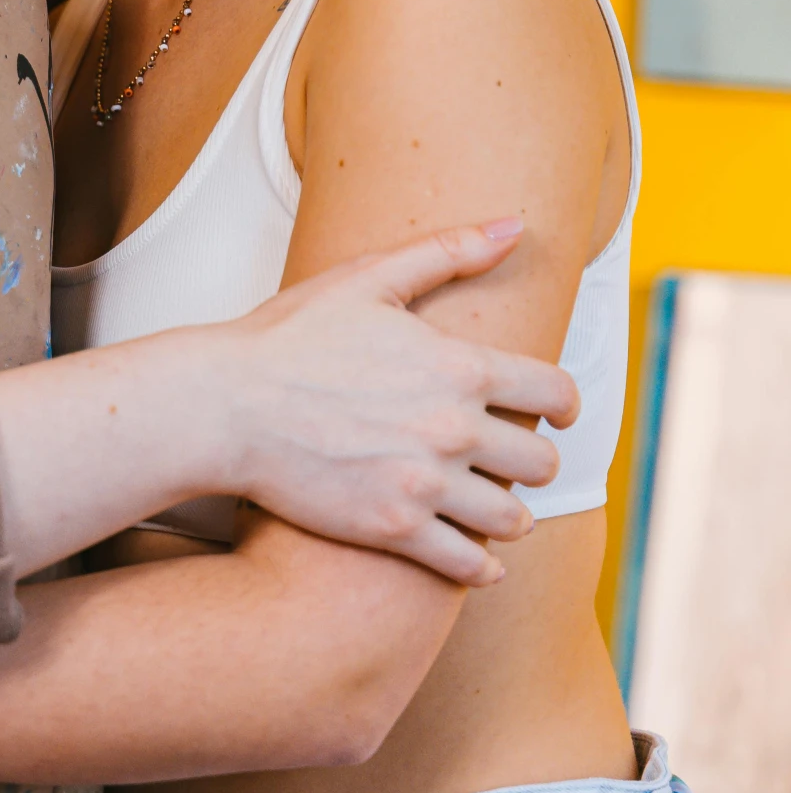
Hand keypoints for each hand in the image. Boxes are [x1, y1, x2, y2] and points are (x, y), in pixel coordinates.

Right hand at [205, 220, 575, 585]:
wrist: (227, 405)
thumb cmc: (289, 337)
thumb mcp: (367, 278)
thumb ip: (447, 251)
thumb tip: (514, 226)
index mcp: (458, 366)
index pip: (555, 392)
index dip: (566, 403)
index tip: (558, 412)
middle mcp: (454, 429)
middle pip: (542, 461)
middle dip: (533, 458)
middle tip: (512, 458)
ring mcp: (426, 484)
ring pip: (513, 518)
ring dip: (510, 512)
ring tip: (492, 505)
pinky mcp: (394, 528)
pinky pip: (468, 564)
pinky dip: (482, 567)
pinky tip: (476, 558)